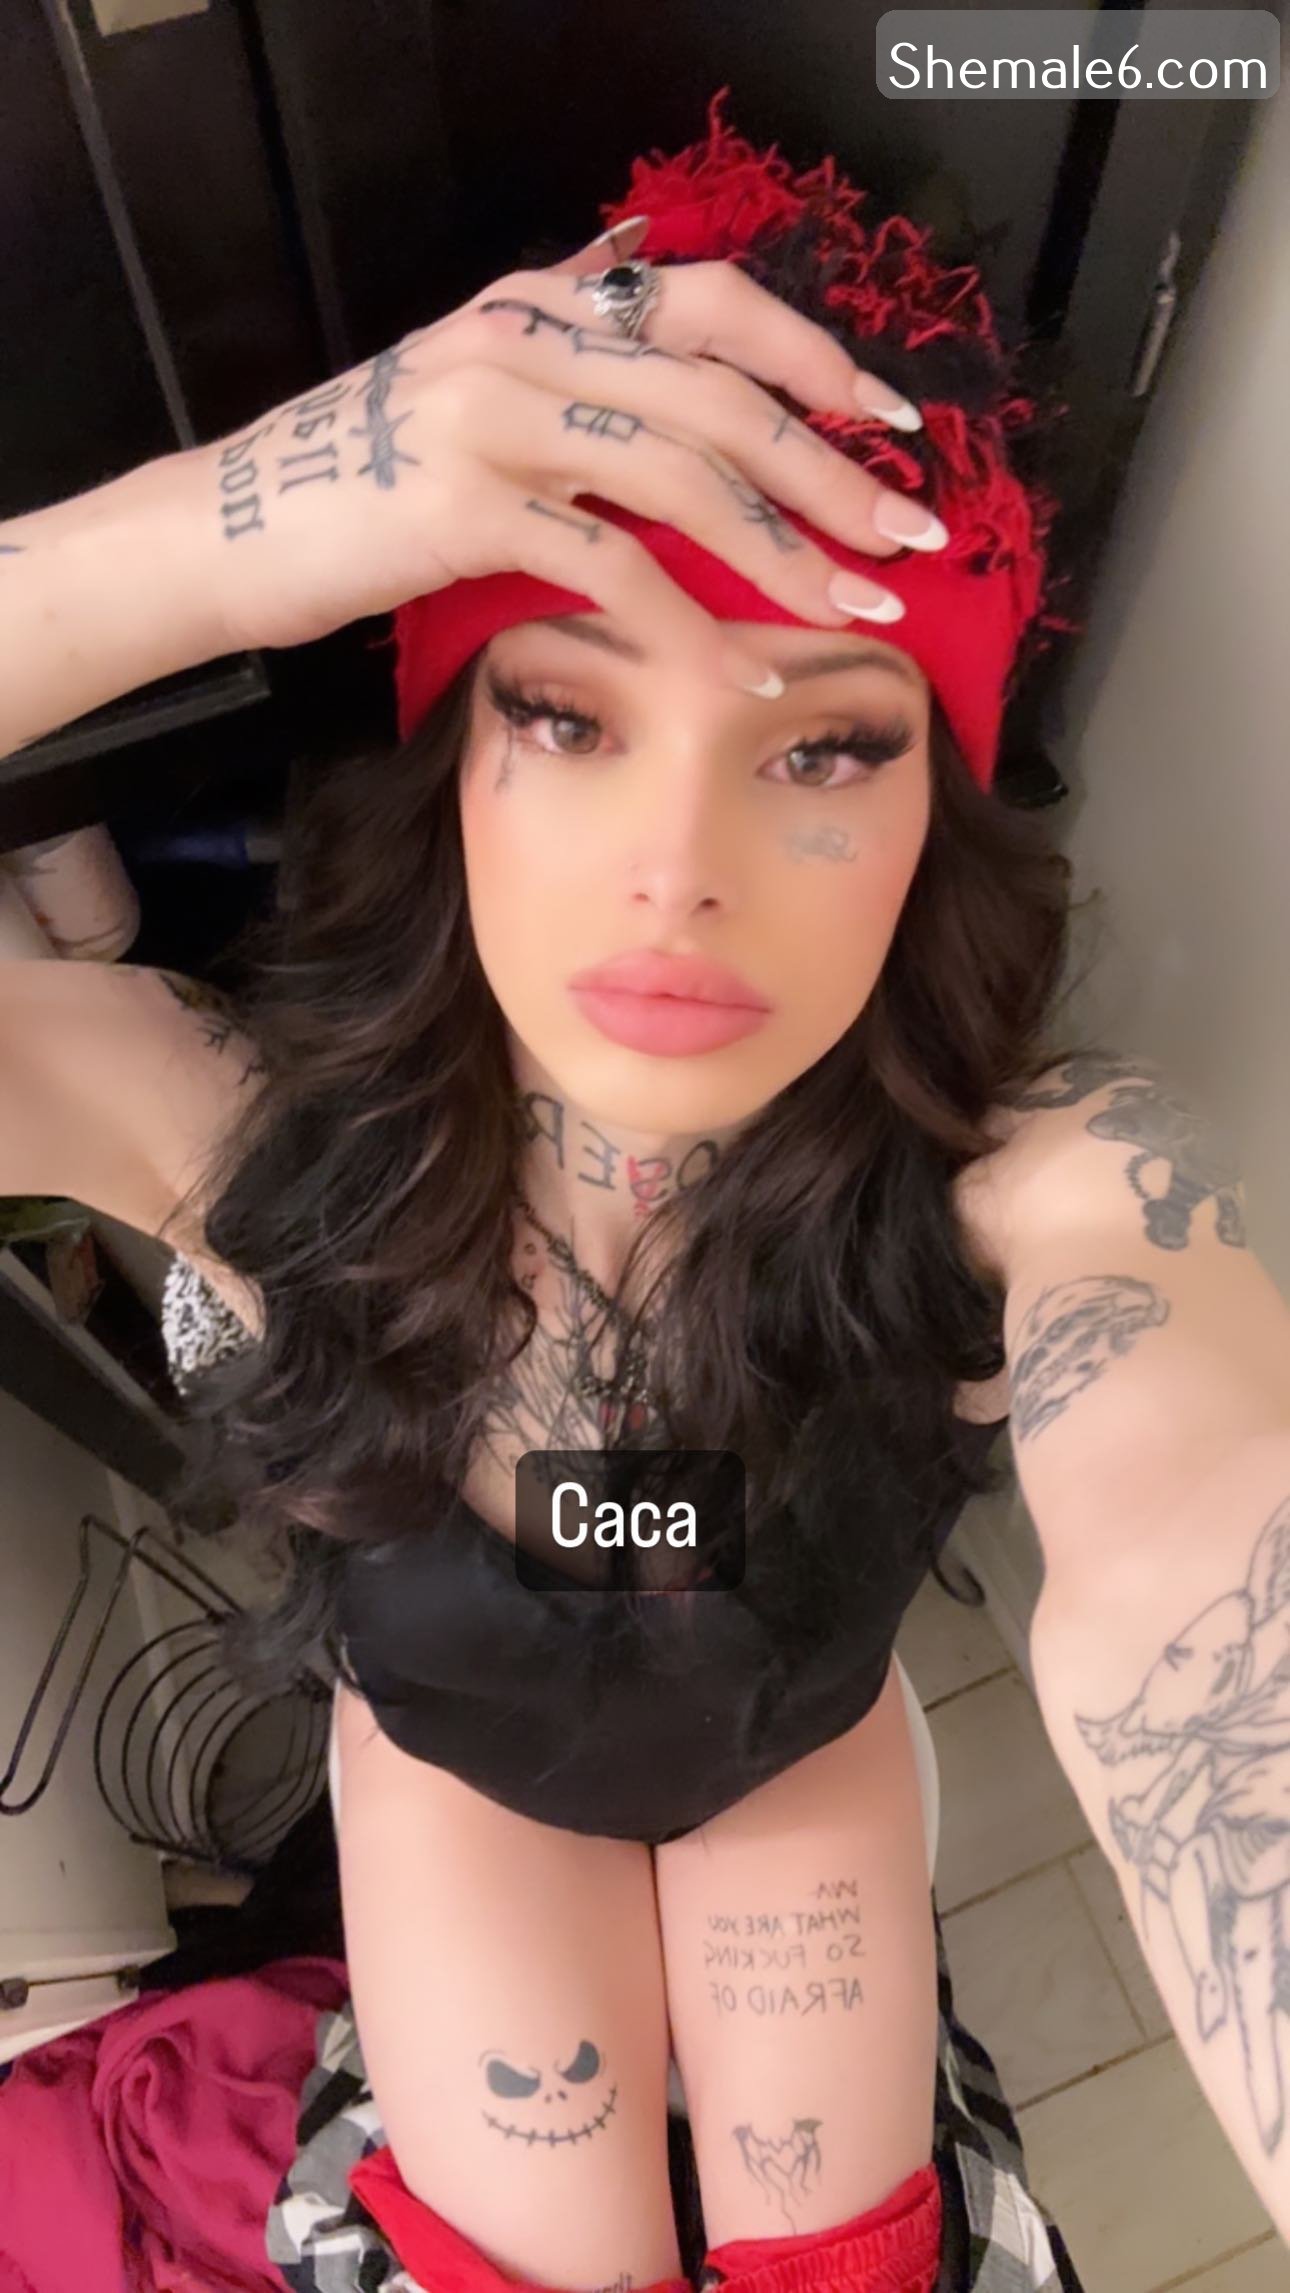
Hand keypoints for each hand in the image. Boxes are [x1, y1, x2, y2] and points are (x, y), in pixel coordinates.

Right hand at [196, 216, 943, 685]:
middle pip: (719, 394)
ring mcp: (492, 419)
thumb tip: (672, 374)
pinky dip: (691, 624)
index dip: (813, 355)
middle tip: (909, 534)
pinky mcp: (463, 507)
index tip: (891, 422)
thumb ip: (570, 375)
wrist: (229, 531)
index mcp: (540, 306)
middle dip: (830, 469)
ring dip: (785, 546)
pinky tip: (745, 669)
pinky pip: (612, 564)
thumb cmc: (362, 486)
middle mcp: (524, 342)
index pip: (709, 302)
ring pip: (681, 473)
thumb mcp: (472, 395)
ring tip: (856, 602)